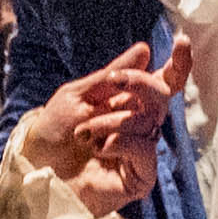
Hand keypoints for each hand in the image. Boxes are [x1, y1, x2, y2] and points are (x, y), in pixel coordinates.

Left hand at [18, 38, 185, 218]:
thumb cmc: (53, 133)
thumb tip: (144, 50)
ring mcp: (141, 152)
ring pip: (147, 122)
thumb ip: (112, 75)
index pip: (163, 84)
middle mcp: (139, 126)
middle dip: (139, 83)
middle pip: (161, 96)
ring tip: (84, 133)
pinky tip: (99, 148)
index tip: (181, 42)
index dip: (178, 65)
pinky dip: (120, 142)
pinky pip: (144, 149)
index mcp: (128, 103)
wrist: (36, 169)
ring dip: (111, 121)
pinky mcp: (140, 177)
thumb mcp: (77, 95)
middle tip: (114, 81)